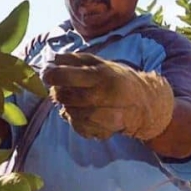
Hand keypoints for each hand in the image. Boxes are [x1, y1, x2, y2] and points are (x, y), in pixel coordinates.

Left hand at [43, 53, 173, 140]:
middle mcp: (104, 95)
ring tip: (75, 100)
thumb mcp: (100, 63)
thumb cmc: (117, 78)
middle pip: (67, 97)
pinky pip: (79, 128)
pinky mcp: (105, 131)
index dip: (53, 75)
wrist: (144, 102)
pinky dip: (75, 121)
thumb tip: (53, 59)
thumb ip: (76, 60)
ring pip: (71, 114)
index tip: (46, 74)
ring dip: (67, 107)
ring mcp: (105, 115)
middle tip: (59, 88)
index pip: (69, 75)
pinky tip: (83, 113)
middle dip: (58, 92)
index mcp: (101, 75)